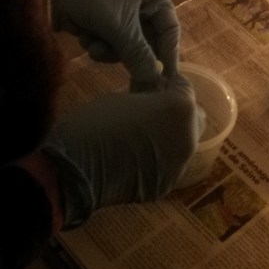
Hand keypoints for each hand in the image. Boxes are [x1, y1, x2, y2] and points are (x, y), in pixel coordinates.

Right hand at [44, 74, 202, 227]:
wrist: (76, 170)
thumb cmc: (96, 122)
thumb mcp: (126, 96)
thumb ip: (150, 95)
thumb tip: (158, 95)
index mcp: (181, 109)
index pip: (185, 87)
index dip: (169, 83)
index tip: (155, 83)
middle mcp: (188, 137)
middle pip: (192, 116)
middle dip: (177, 109)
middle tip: (153, 108)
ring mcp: (180, 165)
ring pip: (184, 142)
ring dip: (170, 134)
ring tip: (143, 133)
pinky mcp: (166, 185)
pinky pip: (169, 164)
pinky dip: (159, 157)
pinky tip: (137, 156)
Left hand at [50, 0, 180, 90]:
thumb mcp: (119, 27)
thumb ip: (140, 55)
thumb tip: (155, 82)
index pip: (169, 28)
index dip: (168, 53)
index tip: (166, 79)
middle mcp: (139, 1)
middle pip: (147, 40)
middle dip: (130, 52)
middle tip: (128, 72)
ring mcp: (119, 13)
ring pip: (127, 46)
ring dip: (111, 50)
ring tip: (96, 46)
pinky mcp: (100, 22)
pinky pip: (111, 44)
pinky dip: (99, 45)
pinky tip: (85, 38)